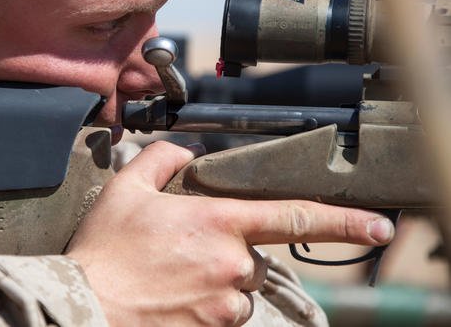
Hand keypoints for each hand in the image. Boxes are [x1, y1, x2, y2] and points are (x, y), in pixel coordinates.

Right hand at [66, 141, 393, 326]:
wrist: (85, 306)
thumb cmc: (105, 250)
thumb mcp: (127, 189)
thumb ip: (163, 159)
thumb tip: (185, 153)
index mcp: (217, 223)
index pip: (292, 217)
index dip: (342, 222)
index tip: (378, 227)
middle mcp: (230, 265)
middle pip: (253, 257)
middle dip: (231, 252)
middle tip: (185, 252)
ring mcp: (224, 304)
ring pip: (239, 290)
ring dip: (219, 282)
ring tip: (174, 277)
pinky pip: (225, 316)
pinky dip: (209, 306)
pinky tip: (175, 297)